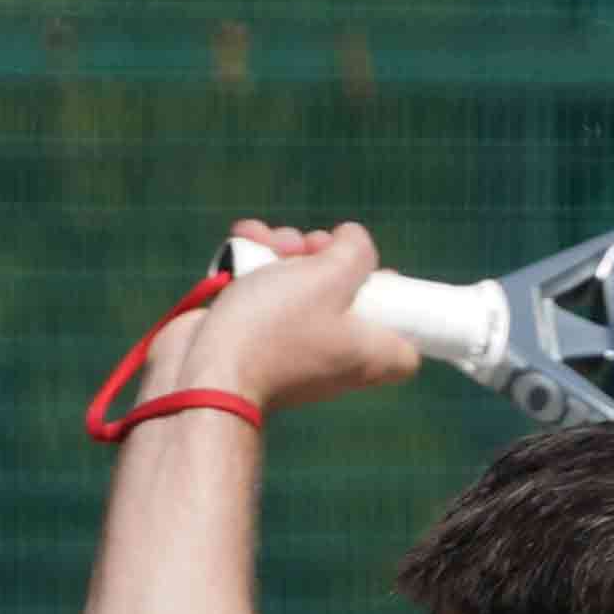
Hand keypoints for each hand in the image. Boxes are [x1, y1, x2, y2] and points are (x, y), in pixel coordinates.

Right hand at [146, 220, 424, 416]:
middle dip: (327, 260)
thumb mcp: (331, 274)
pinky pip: (264, 294)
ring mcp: (291, 348)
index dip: (399, 311)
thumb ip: (355, 250)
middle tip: (311, 248)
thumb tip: (352, 241)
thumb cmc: (274, 330)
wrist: (205, 373)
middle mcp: (333, 357)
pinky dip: (256, 265)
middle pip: (348, 299)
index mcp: (366, 355)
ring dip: (285, 252)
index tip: (380, 280)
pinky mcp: (254, 339)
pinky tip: (246, 241)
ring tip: (269, 243)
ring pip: (301, 287)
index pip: (407, 350)